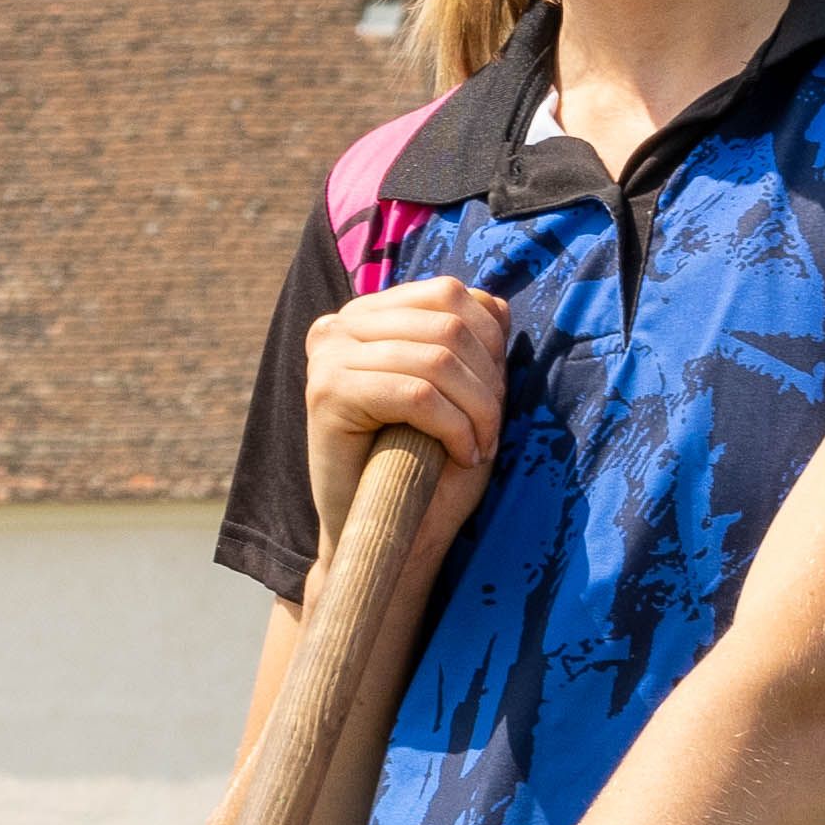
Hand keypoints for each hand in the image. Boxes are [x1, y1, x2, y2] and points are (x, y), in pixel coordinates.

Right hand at [303, 279, 515, 582]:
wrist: (386, 532)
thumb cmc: (426, 466)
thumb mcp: (461, 392)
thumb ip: (472, 344)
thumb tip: (498, 304)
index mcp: (367, 315)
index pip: (446, 293)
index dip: (490, 341)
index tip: (495, 396)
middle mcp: (338, 325)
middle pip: (447, 323)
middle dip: (488, 381)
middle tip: (491, 431)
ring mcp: (327, 357)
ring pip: (437, 360)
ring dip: (478, 410)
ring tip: (479, 447)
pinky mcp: (327, 394)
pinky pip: (417, 394)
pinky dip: (456, 428)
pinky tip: (463, 456)